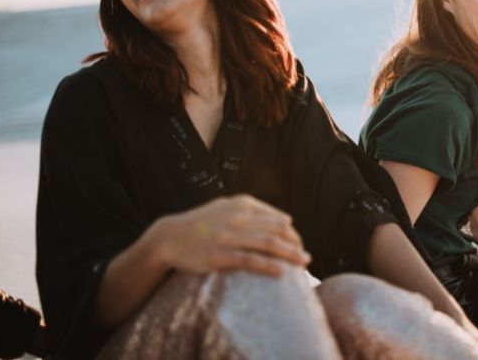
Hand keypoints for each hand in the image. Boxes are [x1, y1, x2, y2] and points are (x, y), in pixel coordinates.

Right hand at [152, 194, 310, 275]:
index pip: (277, 219)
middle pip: (278, 231)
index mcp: (242, 203)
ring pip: (269, 245)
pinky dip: (270, 266)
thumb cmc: (202, 224)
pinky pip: (251, 261)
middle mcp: (238, 217)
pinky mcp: (220, 255)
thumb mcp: (226, 207)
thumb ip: (254, 211)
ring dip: (291, 256)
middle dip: (296, 245)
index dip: (292, 234)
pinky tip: (282, 273)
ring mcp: (229, 236)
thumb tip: (286, 219)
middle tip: (307, 258)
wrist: (169, 237)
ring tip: (304, 265)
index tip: (300, 246)